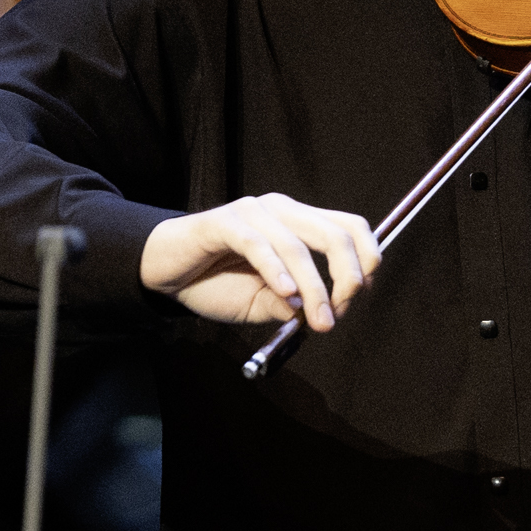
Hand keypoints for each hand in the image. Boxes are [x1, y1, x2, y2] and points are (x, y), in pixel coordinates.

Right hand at [142, 192, 378, 329]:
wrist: (165, 274)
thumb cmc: (215, 284)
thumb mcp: (262, 304)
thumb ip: (292, 305)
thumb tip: (321, 314)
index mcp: (299, 222)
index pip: (351, 229)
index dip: (366, 261)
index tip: (361, 297)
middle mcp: (282, 210)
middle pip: (335, 235)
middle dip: (347, 278)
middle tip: (340, 314)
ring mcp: (253, 213)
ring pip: (297, 247)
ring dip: (314, 288)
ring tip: (317, 320)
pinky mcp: (224, 223)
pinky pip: (259, 245)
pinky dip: (277, 271)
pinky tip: (285, 294)